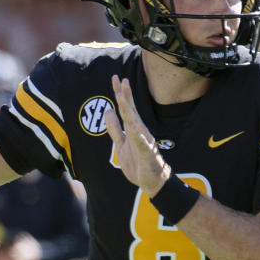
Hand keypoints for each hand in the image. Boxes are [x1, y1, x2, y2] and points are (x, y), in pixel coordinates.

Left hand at [104, 75, 170, 195]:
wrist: (152, 181)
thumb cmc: (138, 162)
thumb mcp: (121, 143)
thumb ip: (114, 128)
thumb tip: (107, 110)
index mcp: (133, 128)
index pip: (126, 108)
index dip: (120, 93)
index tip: (115, 78)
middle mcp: (140, 131)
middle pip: (131, 111)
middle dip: (125, 95)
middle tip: (121, 79)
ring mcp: (144, 142)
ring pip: (135, 124)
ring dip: (129, 111)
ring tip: (122, 98)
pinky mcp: (147, 154)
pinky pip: (142, 144)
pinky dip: (138, 135)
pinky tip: (134, 127)